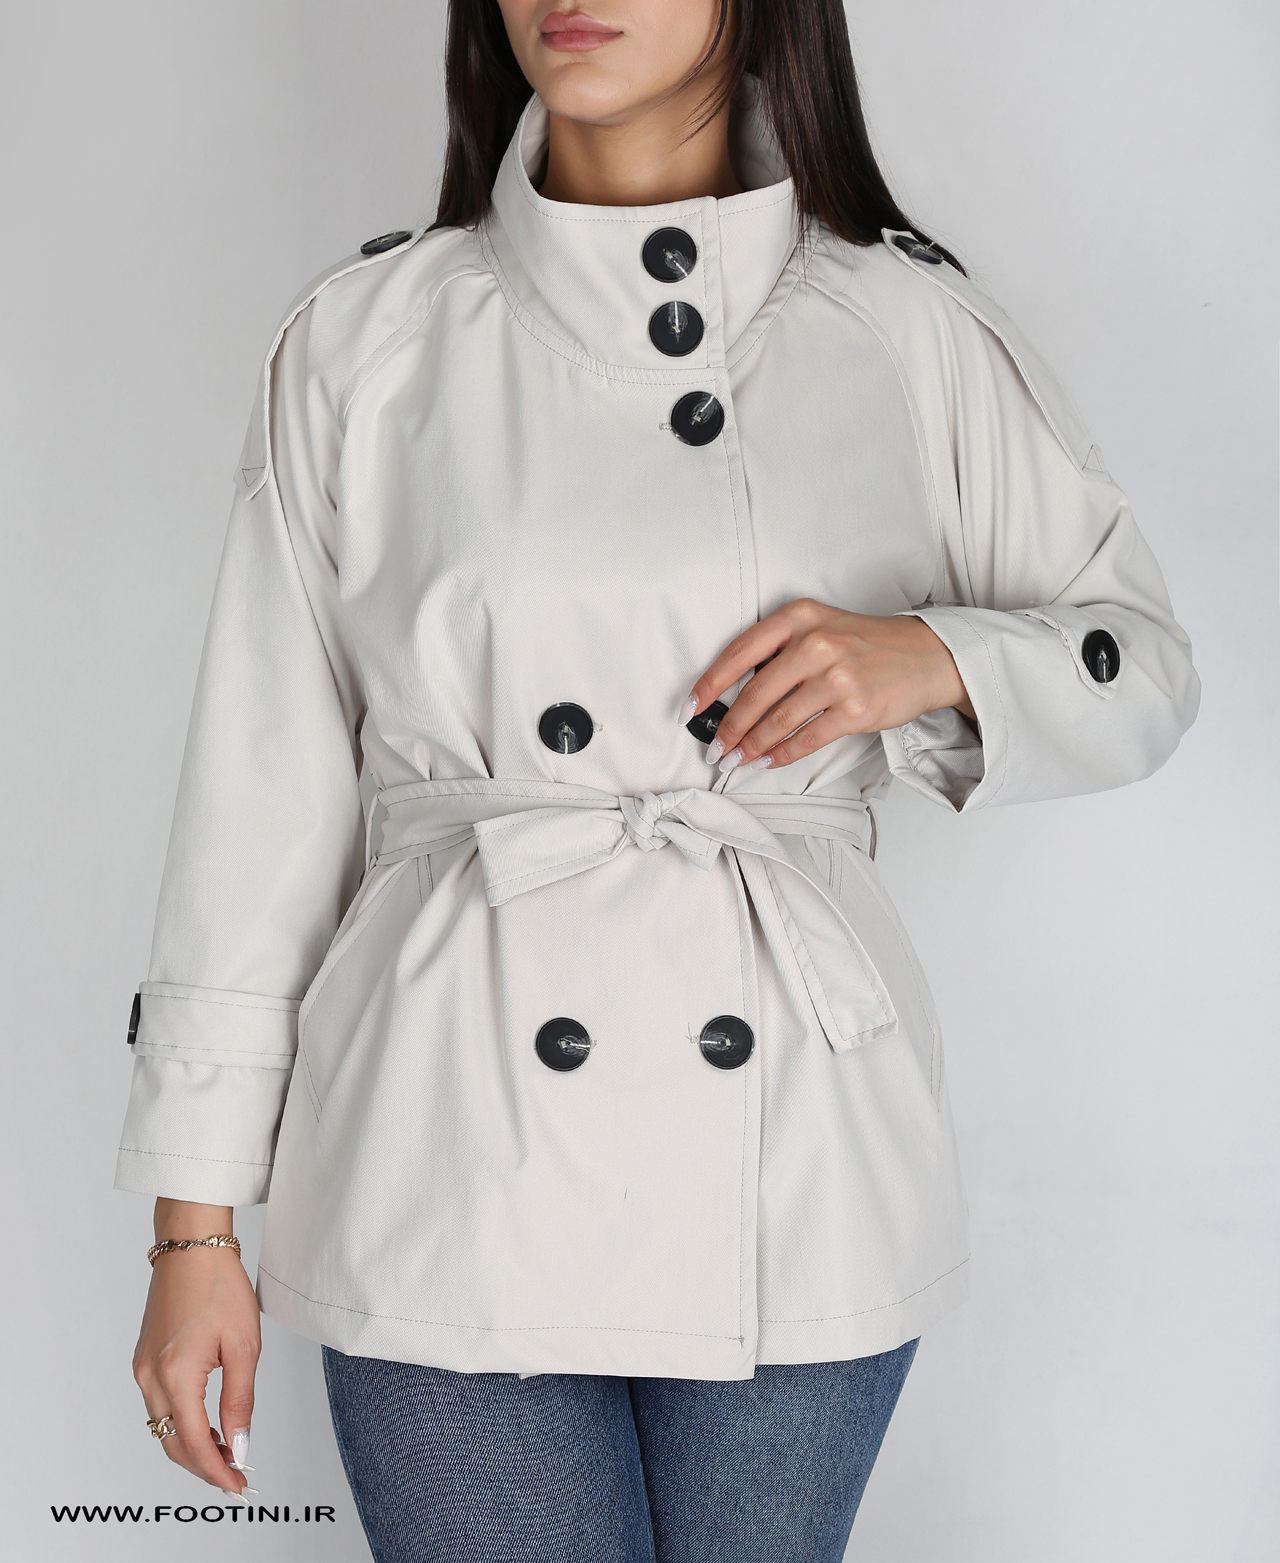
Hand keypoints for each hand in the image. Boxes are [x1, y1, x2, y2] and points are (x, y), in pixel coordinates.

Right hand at [132, 1201, 259, 1495]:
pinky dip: (181, 1421)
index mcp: (176, 1375)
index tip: (238, 1484)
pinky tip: (206, 1422)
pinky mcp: (144, 1359)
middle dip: (203, 1465)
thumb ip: (240, 1400)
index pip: (193, 1443)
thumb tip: (240, 1443)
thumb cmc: (219, 1286)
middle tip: (235, 1475)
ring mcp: (143, 1368)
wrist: (192, 1248)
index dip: (217, 1470)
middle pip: (172, 1442)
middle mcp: (151, 1377)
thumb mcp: (244, 1345)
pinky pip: (159, 1404)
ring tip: (227, 1450)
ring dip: (192, 1444)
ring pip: (163, 1426)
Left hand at [682, 599, 975, 772]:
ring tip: (735, 759)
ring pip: (777, 720)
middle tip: (715, 746)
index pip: (740, 653)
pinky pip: (806, 738)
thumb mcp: (820, 626)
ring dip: (751, 746)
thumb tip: (734, 692)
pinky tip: (767, 761)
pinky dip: (782, 754)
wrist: (926, 656)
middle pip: (755, 694)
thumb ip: (780, 649)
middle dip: (729, 726)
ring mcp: (837, 677)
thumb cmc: (866, 644)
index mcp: (799, 617)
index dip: (710, 684)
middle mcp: (816, 643)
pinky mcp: (855, 709)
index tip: (692, 707)